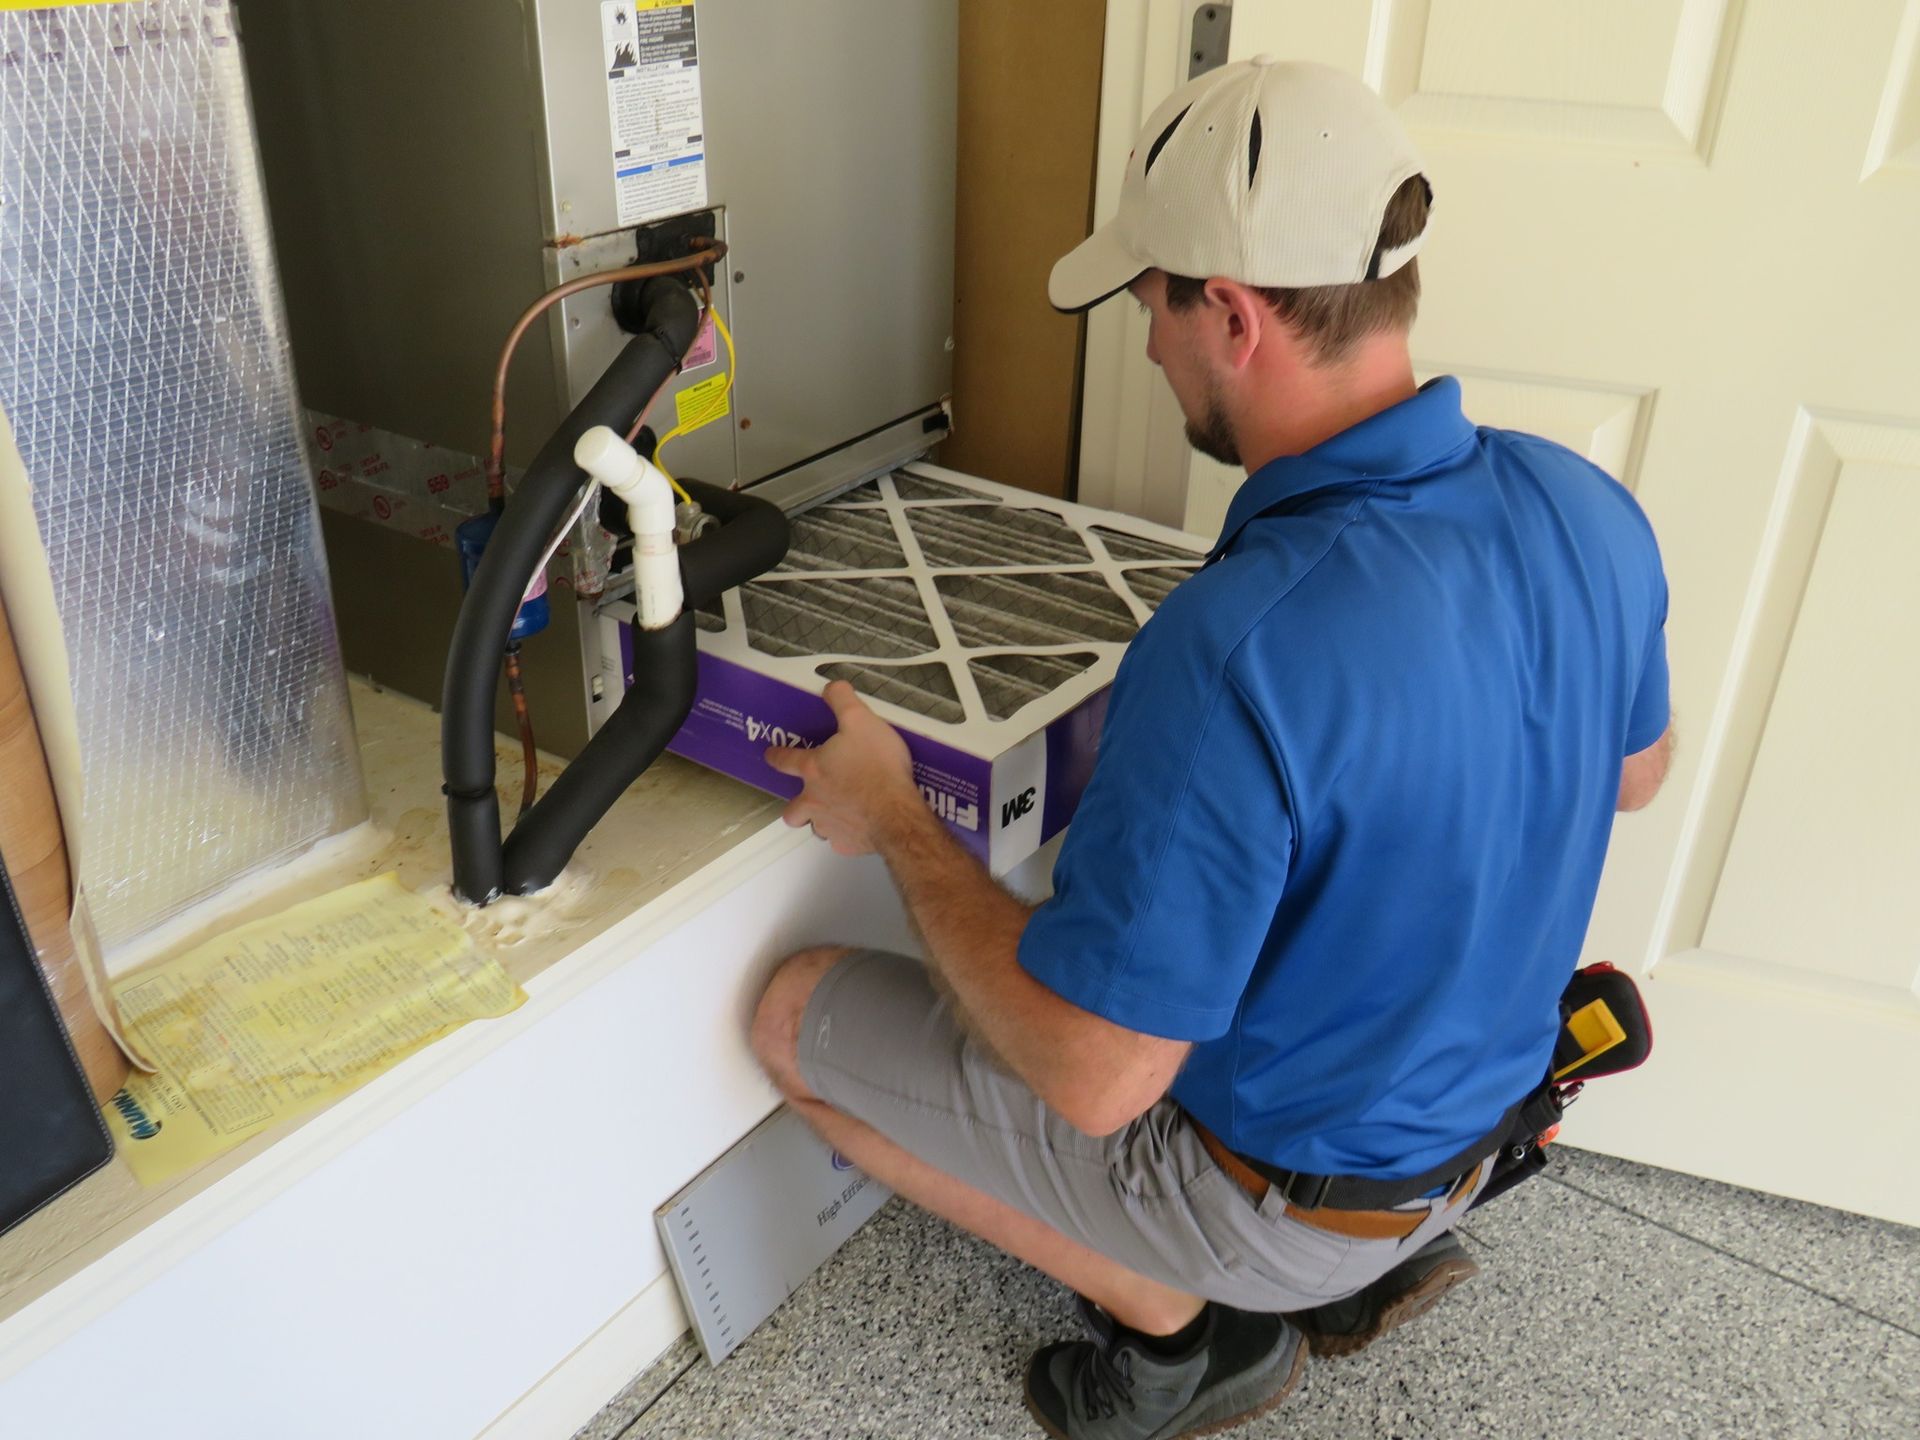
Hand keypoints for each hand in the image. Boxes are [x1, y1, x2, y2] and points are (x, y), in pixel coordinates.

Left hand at [765, 681, 921, 856]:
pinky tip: (862, 828)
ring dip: (823, 821)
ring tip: (840, 814)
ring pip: (816, 828)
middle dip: (795, 808)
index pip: (785, 760)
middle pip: (791, 811)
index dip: (776, 756)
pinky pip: (842, 841)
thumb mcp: (861, 720)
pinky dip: (849, 835)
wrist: (896, 813)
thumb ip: (843, 701)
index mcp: (814, 769)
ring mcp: (829, 826)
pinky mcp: (847, 845)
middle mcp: (814, 800)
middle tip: (808, 801)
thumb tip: (831, 687)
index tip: (770, 755)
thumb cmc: (877, 766)